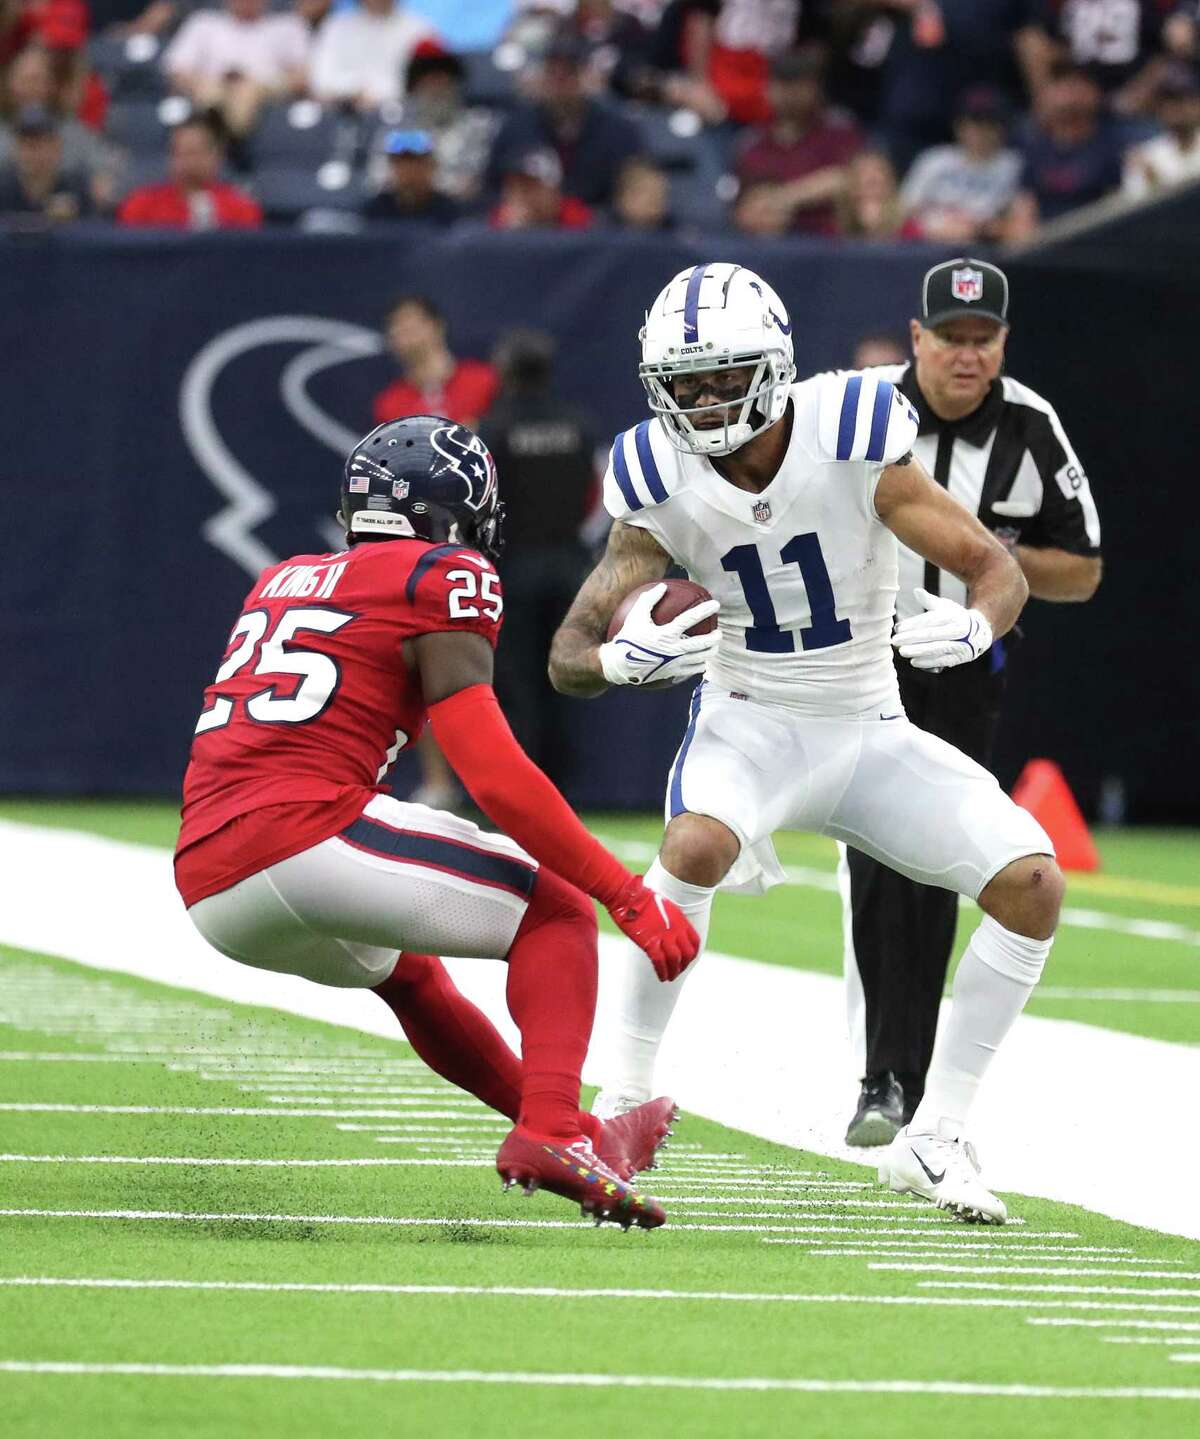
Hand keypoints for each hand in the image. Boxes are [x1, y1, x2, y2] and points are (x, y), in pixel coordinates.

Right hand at [598, 583, 719, 687]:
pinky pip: (691, 670)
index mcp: (666, 634)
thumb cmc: (628, 638)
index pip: (690, 619)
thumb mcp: (635, 616)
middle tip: (720, 632)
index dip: (704, 610)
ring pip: (700, 658)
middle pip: (701, 643)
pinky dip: (699, 665)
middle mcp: (673, 649)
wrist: (620, 665)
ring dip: (710, 652)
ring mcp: (674, 663)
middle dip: (714, 638)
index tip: (716, 605)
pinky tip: (702, 662)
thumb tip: (662, 586)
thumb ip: (648, 599)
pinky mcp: (672, 673)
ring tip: (714, 647)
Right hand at [607, 876, 699, 981]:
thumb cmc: (642, 898)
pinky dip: (662, 972)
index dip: (692, 954)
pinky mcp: (649, 942)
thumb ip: (670, 920)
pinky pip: (660, 962)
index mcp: (680, 920)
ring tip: (669, 978)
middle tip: (677, 972)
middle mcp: (675, 929)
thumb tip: (669, 930)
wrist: (629, 896)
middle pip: (687, 954)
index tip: (686, 961)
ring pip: (675, 960)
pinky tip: (661, 977)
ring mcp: (663, 936)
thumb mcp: (664, 907)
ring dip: (673, 972)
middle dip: (683, 966)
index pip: (694, 942)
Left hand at [892, 588, 992, 671]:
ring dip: (918, 651)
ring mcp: (959, 645)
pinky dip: (928, 662)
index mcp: (953, 616)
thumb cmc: (955, 618)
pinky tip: (914, 662)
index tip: (897, 628)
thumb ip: (929, 601)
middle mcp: (958, 630)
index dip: (913, 624)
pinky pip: (942, 661)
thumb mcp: (945, 606)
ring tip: (902, 652)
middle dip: (911, 638)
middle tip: (894, 641)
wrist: (979, 633)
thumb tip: (916, 591)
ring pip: (936, 649)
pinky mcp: (958, 658)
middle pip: (931, 635)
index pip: (930, 620)